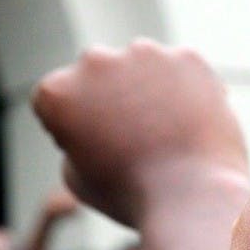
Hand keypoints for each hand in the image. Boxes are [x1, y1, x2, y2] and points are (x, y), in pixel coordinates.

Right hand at [32, 38, 249, 225]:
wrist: (193, 196)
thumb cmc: (133, 196)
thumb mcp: (77, 178)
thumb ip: (74, 138)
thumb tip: (93, 119)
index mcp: (56, 92)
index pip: (60, 100)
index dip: (76, 129)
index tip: (100, 153)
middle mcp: (95, 61)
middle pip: (100, 75)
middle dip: (113, 99)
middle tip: (138, 139)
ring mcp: (144, 53)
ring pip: (143, 66)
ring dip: (149, 88)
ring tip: (168, 132)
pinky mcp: (187, 57)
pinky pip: (183, 70)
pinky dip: (187, 90)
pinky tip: (192, 123)